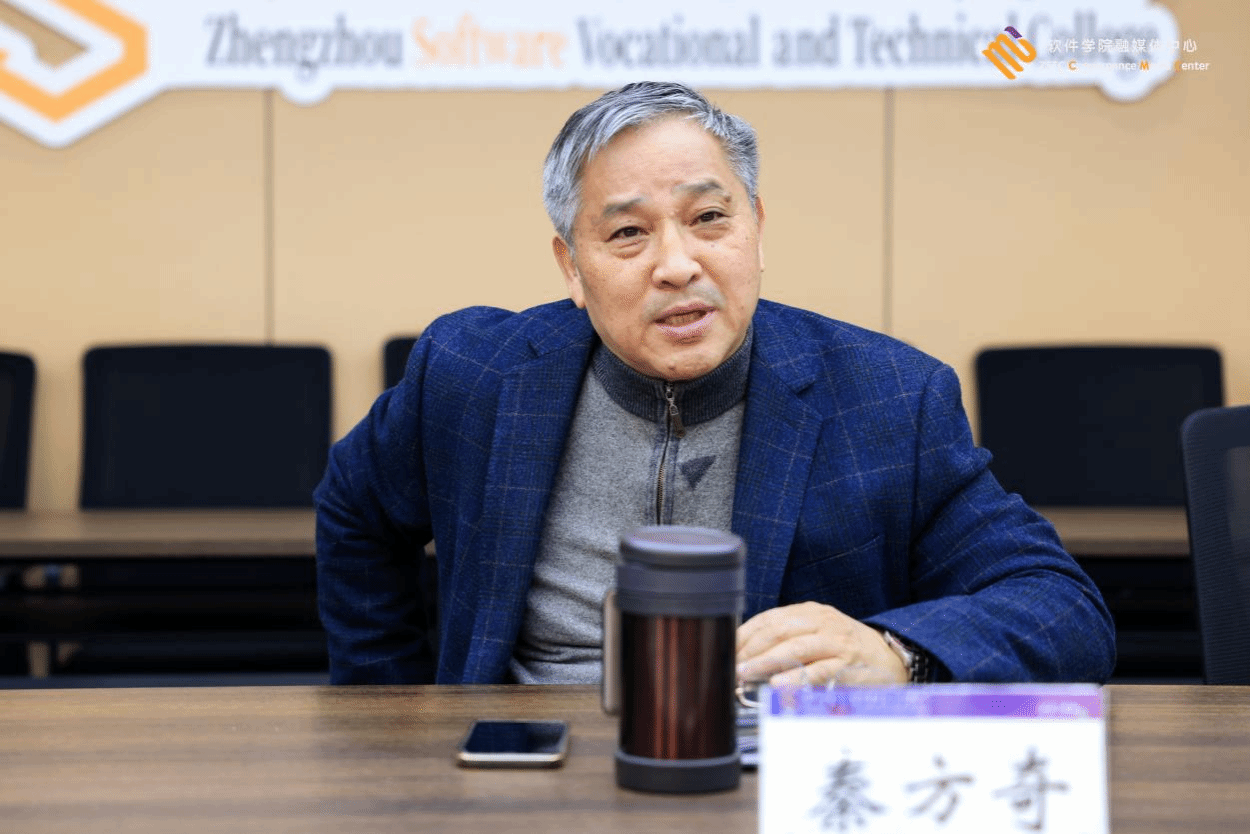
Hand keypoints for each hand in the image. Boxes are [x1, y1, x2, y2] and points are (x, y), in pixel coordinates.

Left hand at [736, 601, 906, 685]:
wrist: (892, 659)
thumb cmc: (847, 649)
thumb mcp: (817, 634)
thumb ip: (787, 641)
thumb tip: (746, 658)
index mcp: (810, 612)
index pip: (769, 618)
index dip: (744, 635)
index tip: (726, 650)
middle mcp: (822, 622)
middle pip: (777, 630)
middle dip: (749, 649)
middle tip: (730, 666)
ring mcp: (836, 642)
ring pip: (794, 648)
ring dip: (765, 662)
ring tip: (744, 674)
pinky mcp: (848, 664)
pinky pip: (818, 671)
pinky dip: (796, 678)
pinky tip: (778, 686)